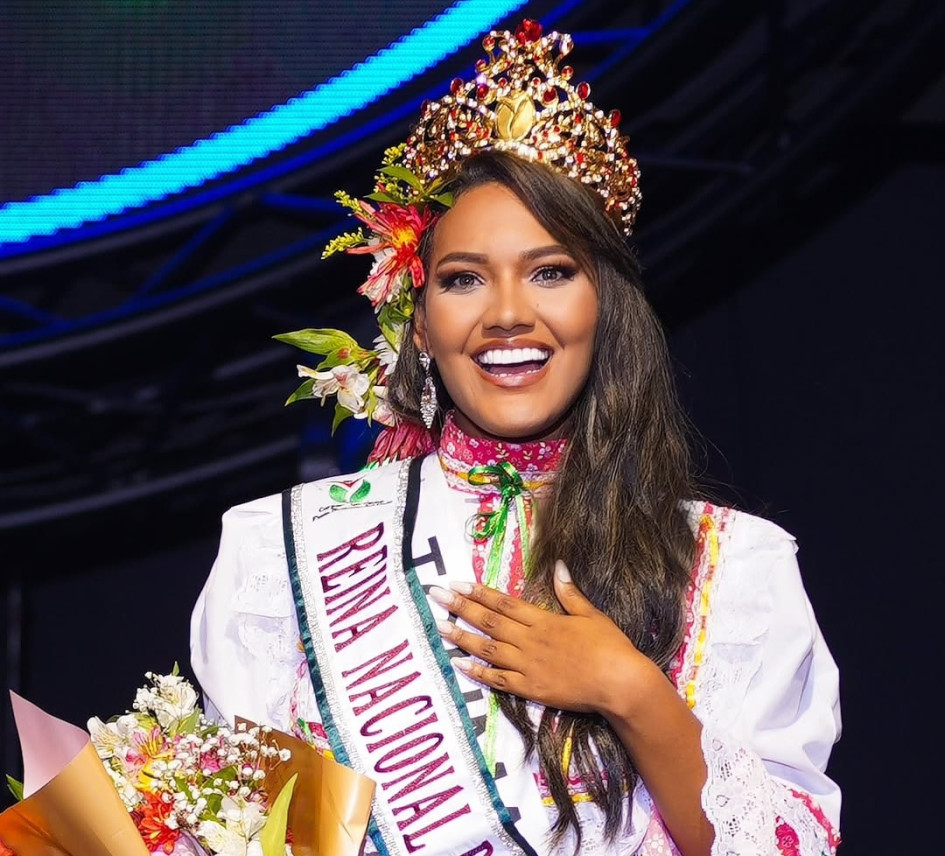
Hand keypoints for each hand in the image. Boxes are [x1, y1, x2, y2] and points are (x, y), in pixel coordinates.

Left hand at [429, 560, 658, 716]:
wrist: (619, 683)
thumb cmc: (610, 647)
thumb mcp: (591, 614)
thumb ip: (570, 593)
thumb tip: (558, 566)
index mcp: (544, 620)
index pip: (504, 603)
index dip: (479, 592)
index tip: (457, 583)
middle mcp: (530, 640)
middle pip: (490, 621)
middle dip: (460, 607)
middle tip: (436, 595)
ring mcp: (528, 666)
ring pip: (488, 649)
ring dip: (462, 637)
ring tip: (440, 627)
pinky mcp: (530, 689)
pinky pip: (498, 680)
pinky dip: (478, 672)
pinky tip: (459, 664)